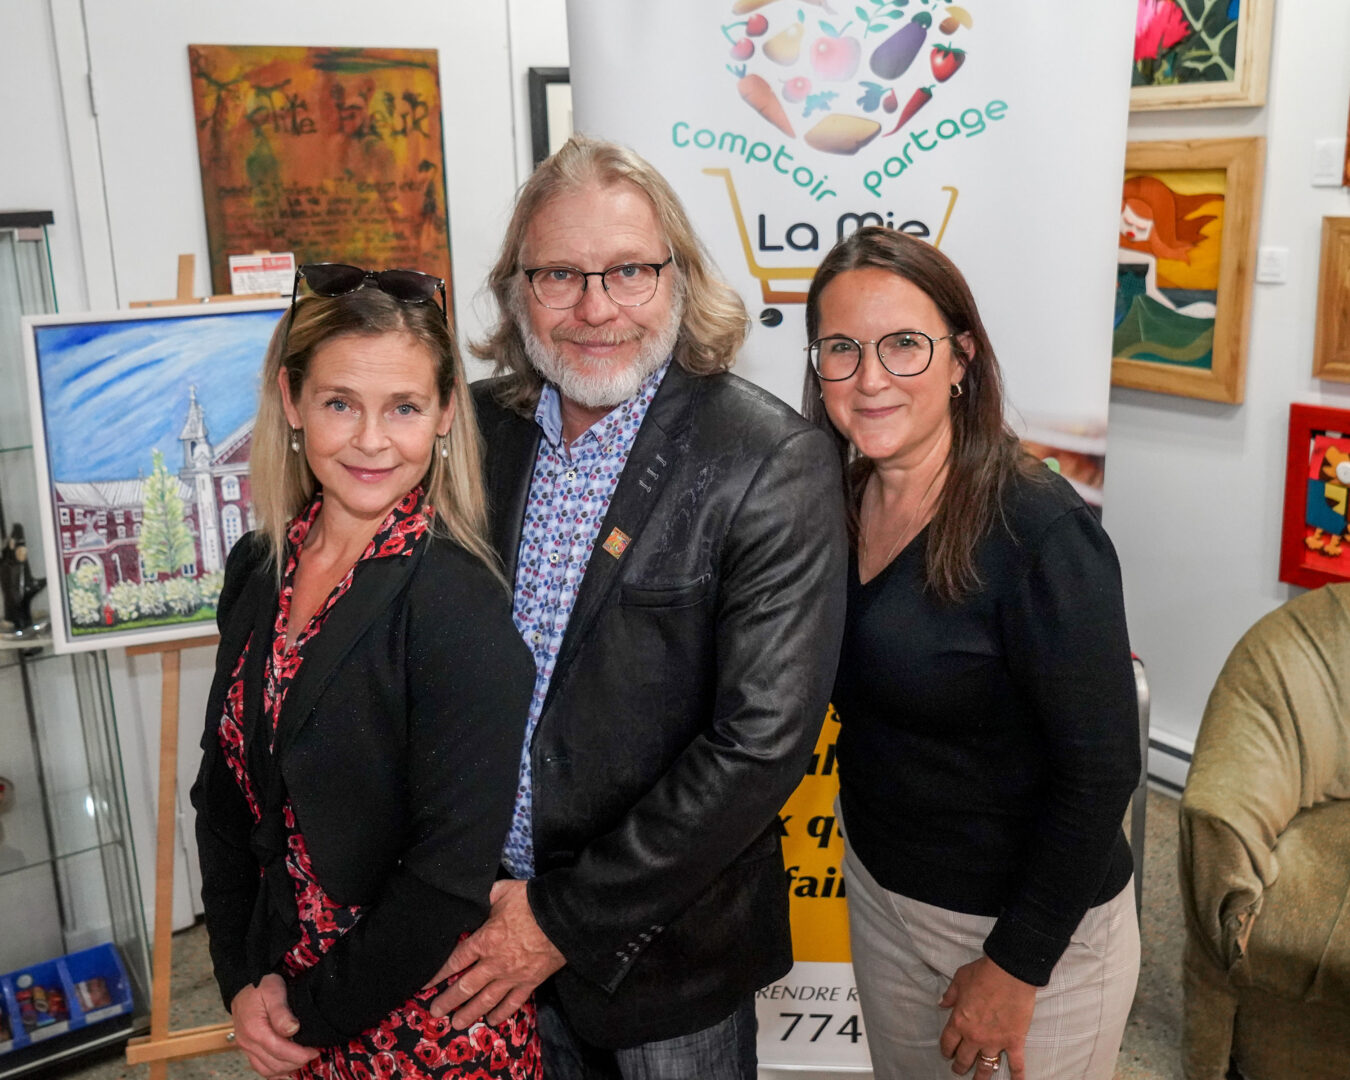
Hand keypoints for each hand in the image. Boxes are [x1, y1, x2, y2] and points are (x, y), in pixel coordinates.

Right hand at [229, 974, 318, 1078]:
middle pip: (274, 1064)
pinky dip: (274, 1072)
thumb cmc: (260, 984)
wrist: (244, 983)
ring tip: (303, 1060)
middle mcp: (247, 1042)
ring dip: (286, 1069)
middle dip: (296, 1063)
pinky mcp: (247, 1048)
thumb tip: (293, 1029)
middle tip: (313, 1054)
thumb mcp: (273, 990)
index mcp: (254, 1029)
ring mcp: (246, 1047)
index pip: (279, 1050)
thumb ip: (281, 1012)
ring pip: (266, 1070)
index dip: (299, 1055)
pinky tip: (288, 1068)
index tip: (314, 1051)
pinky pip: (260, 1068)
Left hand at [424, 880, 564, 1027]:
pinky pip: (513, 1003)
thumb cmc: (531, 902)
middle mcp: (494, 963)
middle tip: (435, 1012)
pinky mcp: (530, 982)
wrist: (564, 917)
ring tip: (456, 1023)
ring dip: (469, 1013)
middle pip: (466, 986)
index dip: (439, 974)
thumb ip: (485, 896)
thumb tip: (472, 896)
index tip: (426, 984)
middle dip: (448, 1001)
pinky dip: (501, 1013)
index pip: (456, 960)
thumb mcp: (503, 891)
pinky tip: (492, 1021)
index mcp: (485, 940)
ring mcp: (512, 976)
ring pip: (486, 1000)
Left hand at [937, 956, 1034, 1079]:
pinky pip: (1016, 1063)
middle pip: (964, 1058)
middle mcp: (974, 1036)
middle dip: (960, 1067)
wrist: (1009, 972)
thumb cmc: (983, 973)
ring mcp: (995, 1041)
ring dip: (981, 1076)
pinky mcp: (1014, 1041)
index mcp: (959, 1021)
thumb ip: (950, 995)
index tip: (947, 1054)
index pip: (948, 1043)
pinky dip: (1017, 1076)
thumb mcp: (959, 980)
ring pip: (986, 1066)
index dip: (946, 1050)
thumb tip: (942, 1003)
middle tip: (959, 1070)